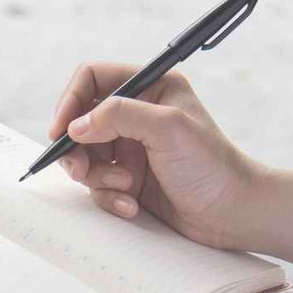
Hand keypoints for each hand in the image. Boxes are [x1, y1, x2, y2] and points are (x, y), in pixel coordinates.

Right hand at [48, 62, 261, 250]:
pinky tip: (131, 205)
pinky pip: (98, 185)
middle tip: (80, 171)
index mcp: (151, 87)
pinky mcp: (128, 178)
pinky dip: (109, 197)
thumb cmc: (212, 166)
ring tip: (125, 188)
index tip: (61, 131)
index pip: (92, 79)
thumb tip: (76, 125)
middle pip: (80, 122)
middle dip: (76, 150)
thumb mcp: (167, 128)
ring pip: (85, 157)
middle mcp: (138, 114)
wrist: (231, 213)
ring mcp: (131, 147)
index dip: (70, 102)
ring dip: (97, 177)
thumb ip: (119, 115)